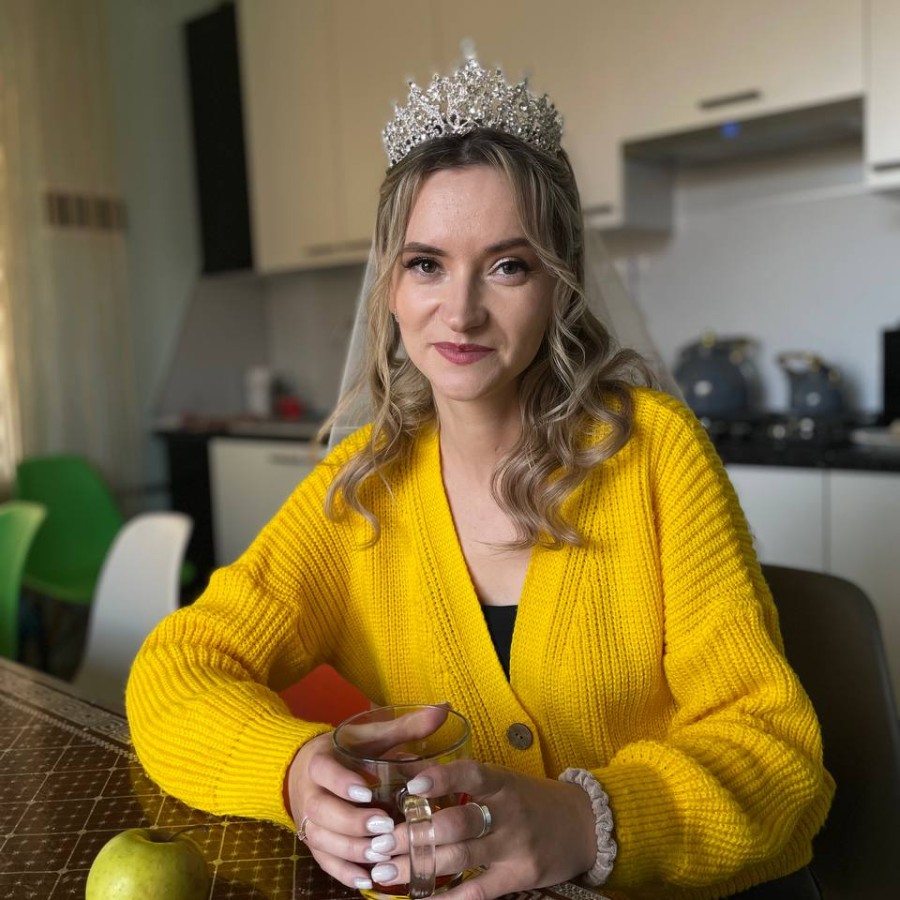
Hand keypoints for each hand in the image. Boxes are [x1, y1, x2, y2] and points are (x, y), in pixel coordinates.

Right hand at [285, 706, 451, 891]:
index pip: (323, 770)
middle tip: (384, 826)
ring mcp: (308, 819)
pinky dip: (344, 872)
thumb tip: (444, 708)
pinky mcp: (314, 842)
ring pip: (321, 839)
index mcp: (321, 759)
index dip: (342, 782)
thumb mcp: (373, 736)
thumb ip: (406, 726)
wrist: (306, 768)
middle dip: (351, 822)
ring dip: (350, 849)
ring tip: (380, 853)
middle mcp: (309, 791)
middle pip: (321, 811)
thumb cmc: (349, 750)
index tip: (368, 791)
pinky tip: (367, 879)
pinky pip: (324, 861)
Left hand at [366, 760, 597, 899]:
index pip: (471, 775)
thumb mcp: (502, 779)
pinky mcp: (518, 878)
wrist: (584, 826)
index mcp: (502, 782)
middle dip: (412, 834)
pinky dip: (447, 899)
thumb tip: (406, 768)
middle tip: (377, 842)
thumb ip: (460, 776)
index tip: (411, 787)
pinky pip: (477, 892)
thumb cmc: (531, 798)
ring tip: (383, 872)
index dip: (442, 779)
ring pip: (460, 858)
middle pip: (457, 823)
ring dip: (417, 866)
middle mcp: (508, 813)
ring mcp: (514, 848)